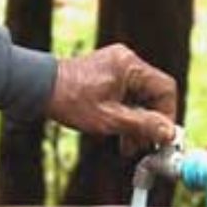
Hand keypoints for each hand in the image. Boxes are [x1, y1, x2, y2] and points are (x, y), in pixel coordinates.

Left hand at [46, 44, 178, 154]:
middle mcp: (126, 61)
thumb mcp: (109, 119)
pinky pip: (126, 94)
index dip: (167, 114)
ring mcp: (115, 65)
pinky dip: (125, 113)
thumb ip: (143, 126)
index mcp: (130, 66)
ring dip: (136, 121)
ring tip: (128, 145)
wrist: (37, 88)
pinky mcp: (106, 73)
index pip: (165, 88)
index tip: (161, 136)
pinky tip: (118, 132)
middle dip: (149, 121)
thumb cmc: (70, 101)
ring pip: (139, 96)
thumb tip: (169, 133)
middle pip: (152, 93)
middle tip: (143, 146)